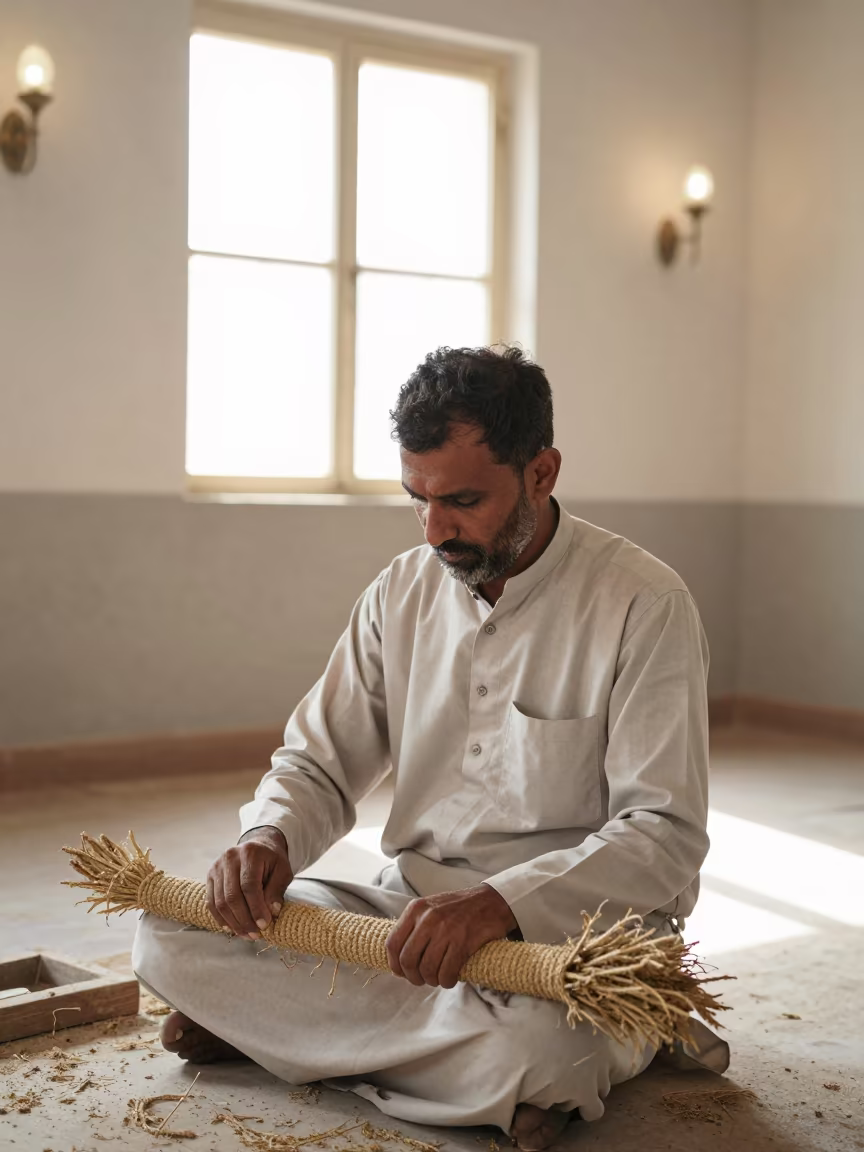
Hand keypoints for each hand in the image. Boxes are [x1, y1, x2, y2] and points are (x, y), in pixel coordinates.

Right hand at [206, 826, 292, 939]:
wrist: (258, 846)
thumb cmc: (272, 860)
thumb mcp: (283, 870)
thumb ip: (277, 890)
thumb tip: (271, 912)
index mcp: (250, 853)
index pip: (249, 885)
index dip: (256, 908)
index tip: (264, 924)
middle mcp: (229, 858)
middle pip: (232, 896)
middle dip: (244, 920)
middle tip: (255, 934)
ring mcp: (216, 867)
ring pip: (219, 902)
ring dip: (233, 923)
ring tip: (246, 935)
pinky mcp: (210, 876)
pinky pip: (211, 903)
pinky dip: (221, 918)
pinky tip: (232, 928)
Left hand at [386, 883, 517, 988]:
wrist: (491, 901)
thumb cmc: (458, 909)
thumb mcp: (430, 908)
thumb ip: (414, 927)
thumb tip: (397, 959)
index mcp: (416, 909)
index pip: (393, 943)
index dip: (394, 964)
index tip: (402, 973)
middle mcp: (428, 918)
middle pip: (408, 960)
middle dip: (413, 977)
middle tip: (421, 980)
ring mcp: (446, 929)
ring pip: (427, 968)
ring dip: (432, 980)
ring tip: (438, 978)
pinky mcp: (463, 941)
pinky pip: (447, 971)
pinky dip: (447, 981)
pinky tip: (450, 978)